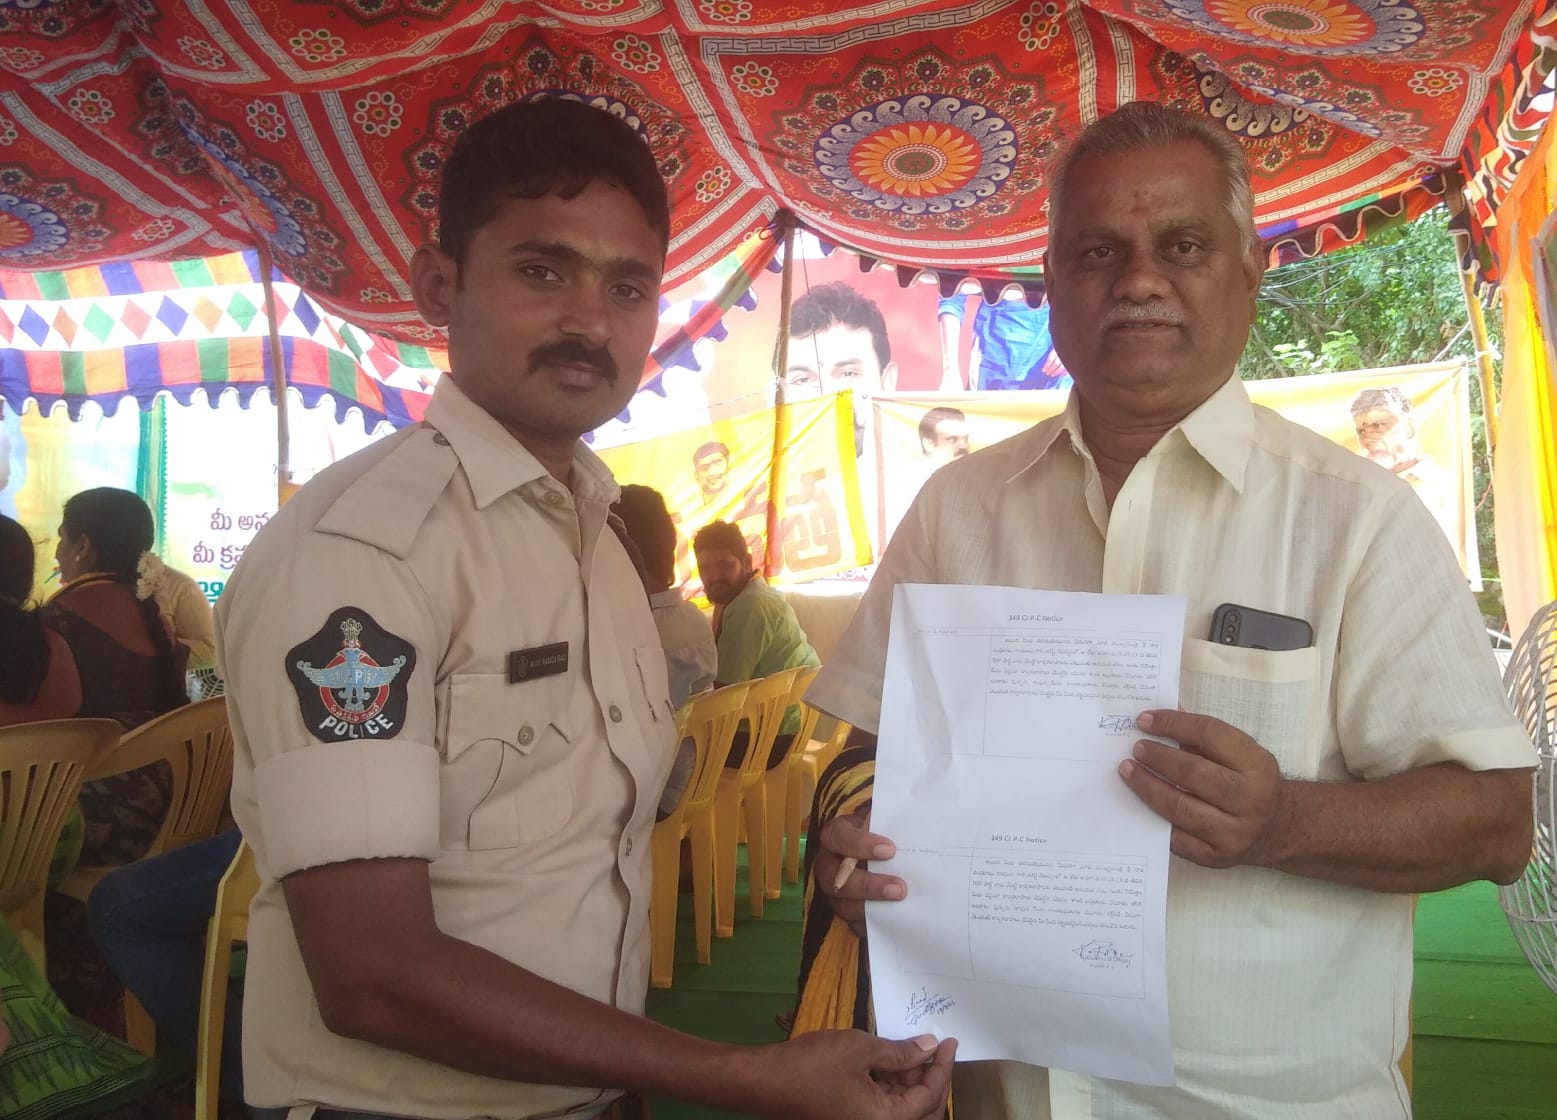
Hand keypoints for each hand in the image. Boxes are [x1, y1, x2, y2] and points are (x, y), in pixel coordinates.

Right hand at [753, 1030, 956, 1119]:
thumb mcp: (861, 1050)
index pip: (928, 1097)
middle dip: (928, 1075)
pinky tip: (887, 1058)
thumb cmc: (812, 1065)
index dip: (942, 1067)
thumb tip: (930, 1047)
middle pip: (919, 1108)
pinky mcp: (849, 1118)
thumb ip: (900, 1052)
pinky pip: (881, 1105)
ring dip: (908, 1077)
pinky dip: (889, 1082)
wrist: (765, 1081)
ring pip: (900, 1105)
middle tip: (932, 1045)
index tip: (950, 1041)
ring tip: (907, 1046)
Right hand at [816, 808, 904, 937]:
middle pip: (836, 879)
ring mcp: (835, 892)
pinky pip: (854, 924)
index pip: (838, 837)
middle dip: (868, 885)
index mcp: (835, 836)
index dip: (860, 844)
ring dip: (870, 908)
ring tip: (900, 906)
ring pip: (843, 905)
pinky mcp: (846, 912)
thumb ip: (890, 817)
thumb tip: (912, 818)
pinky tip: (892, 924)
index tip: (890, 849)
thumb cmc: (882, 831)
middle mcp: (828, 865)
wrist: (884, 851)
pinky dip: (872, 926)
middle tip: (899, 888)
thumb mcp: (883, 817)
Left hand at [1119, 709, 1294, 869]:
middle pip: (1192, 773)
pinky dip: (1154, 818)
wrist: (1277, 828)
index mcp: (1258, 766)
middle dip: (1157, 758)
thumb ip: (1202, 736)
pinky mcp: (1216, 856)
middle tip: (1136, 749)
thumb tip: (1158, 718)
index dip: (1173, 724)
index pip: (1209, 735)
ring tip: (1128, 771)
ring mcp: (1233, 833)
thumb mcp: (1240, 754)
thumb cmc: (1250, 782)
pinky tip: (1140, 803)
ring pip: (1180, 807)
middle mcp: (1250, 800)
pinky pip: (1176, 838)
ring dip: (1147, 786)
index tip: (1144, 719)